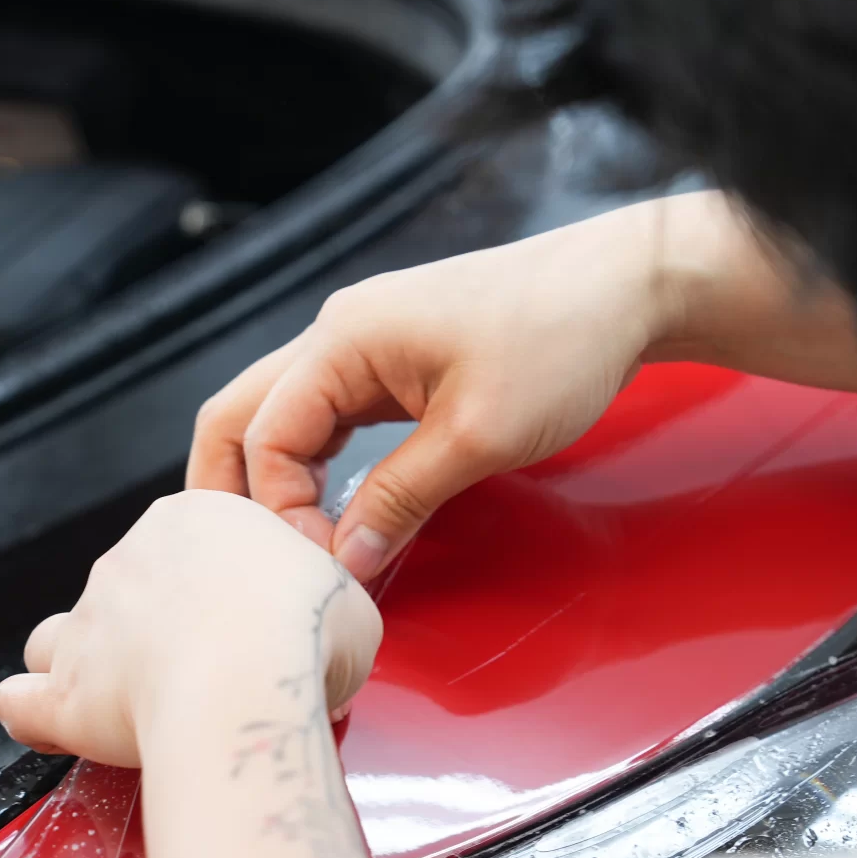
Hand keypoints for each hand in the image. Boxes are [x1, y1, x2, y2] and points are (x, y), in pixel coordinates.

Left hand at [0, 491, 383, 766]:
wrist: (248, 686)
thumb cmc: (301, 637)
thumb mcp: (350, 597)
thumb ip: (322, 597)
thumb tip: (325, 624)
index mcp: (198, 520)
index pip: (192, 542)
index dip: (218, 585)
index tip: (248, 621)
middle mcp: (132, 559)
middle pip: (129, 588)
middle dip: (158, 629)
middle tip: (209, 675)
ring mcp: (90, 622)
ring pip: (63, 636)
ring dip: (86, 663)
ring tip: (125, 701)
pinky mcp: (65, 690)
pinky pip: (20, 699)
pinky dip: (33, 713)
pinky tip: (52, 727)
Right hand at [187, 200, 683, 579]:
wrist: (623, 289)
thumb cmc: (559, 341)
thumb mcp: (476, 438)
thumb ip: (399, 500)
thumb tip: (345, 562)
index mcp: (342, 340)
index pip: (263, 436)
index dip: (280, 512)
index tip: (327, 566)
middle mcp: (337, 334)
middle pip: (240, 416)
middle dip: (234, 494)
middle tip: (252, 568)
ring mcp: (362, 345)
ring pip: (279, 418)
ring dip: (275, 482)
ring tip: (293, 550)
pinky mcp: (392, 362)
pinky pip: (326, 417)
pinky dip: (314, 466)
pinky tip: (332, 511)